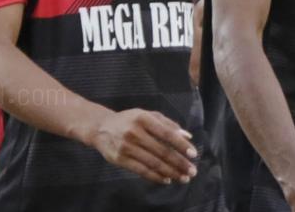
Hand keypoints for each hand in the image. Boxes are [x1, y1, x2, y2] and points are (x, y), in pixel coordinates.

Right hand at [83, 109, 198, 184]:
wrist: (100, 128)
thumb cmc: (129, 120)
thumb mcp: (147, 115)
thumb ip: (168, 124)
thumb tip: (187, 136)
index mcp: (144, 118)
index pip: (167, 133)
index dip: (181, 145)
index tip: (193, 154)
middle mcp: (134, 132)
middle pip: (161, 151)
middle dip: (179, 163)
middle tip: (192, 171)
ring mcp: (126, 147)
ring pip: (153, 163)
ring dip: (170, 172)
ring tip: (183, 177)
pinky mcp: (119, 159)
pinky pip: (141, 170)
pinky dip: (156, 176)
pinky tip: (167, 179)